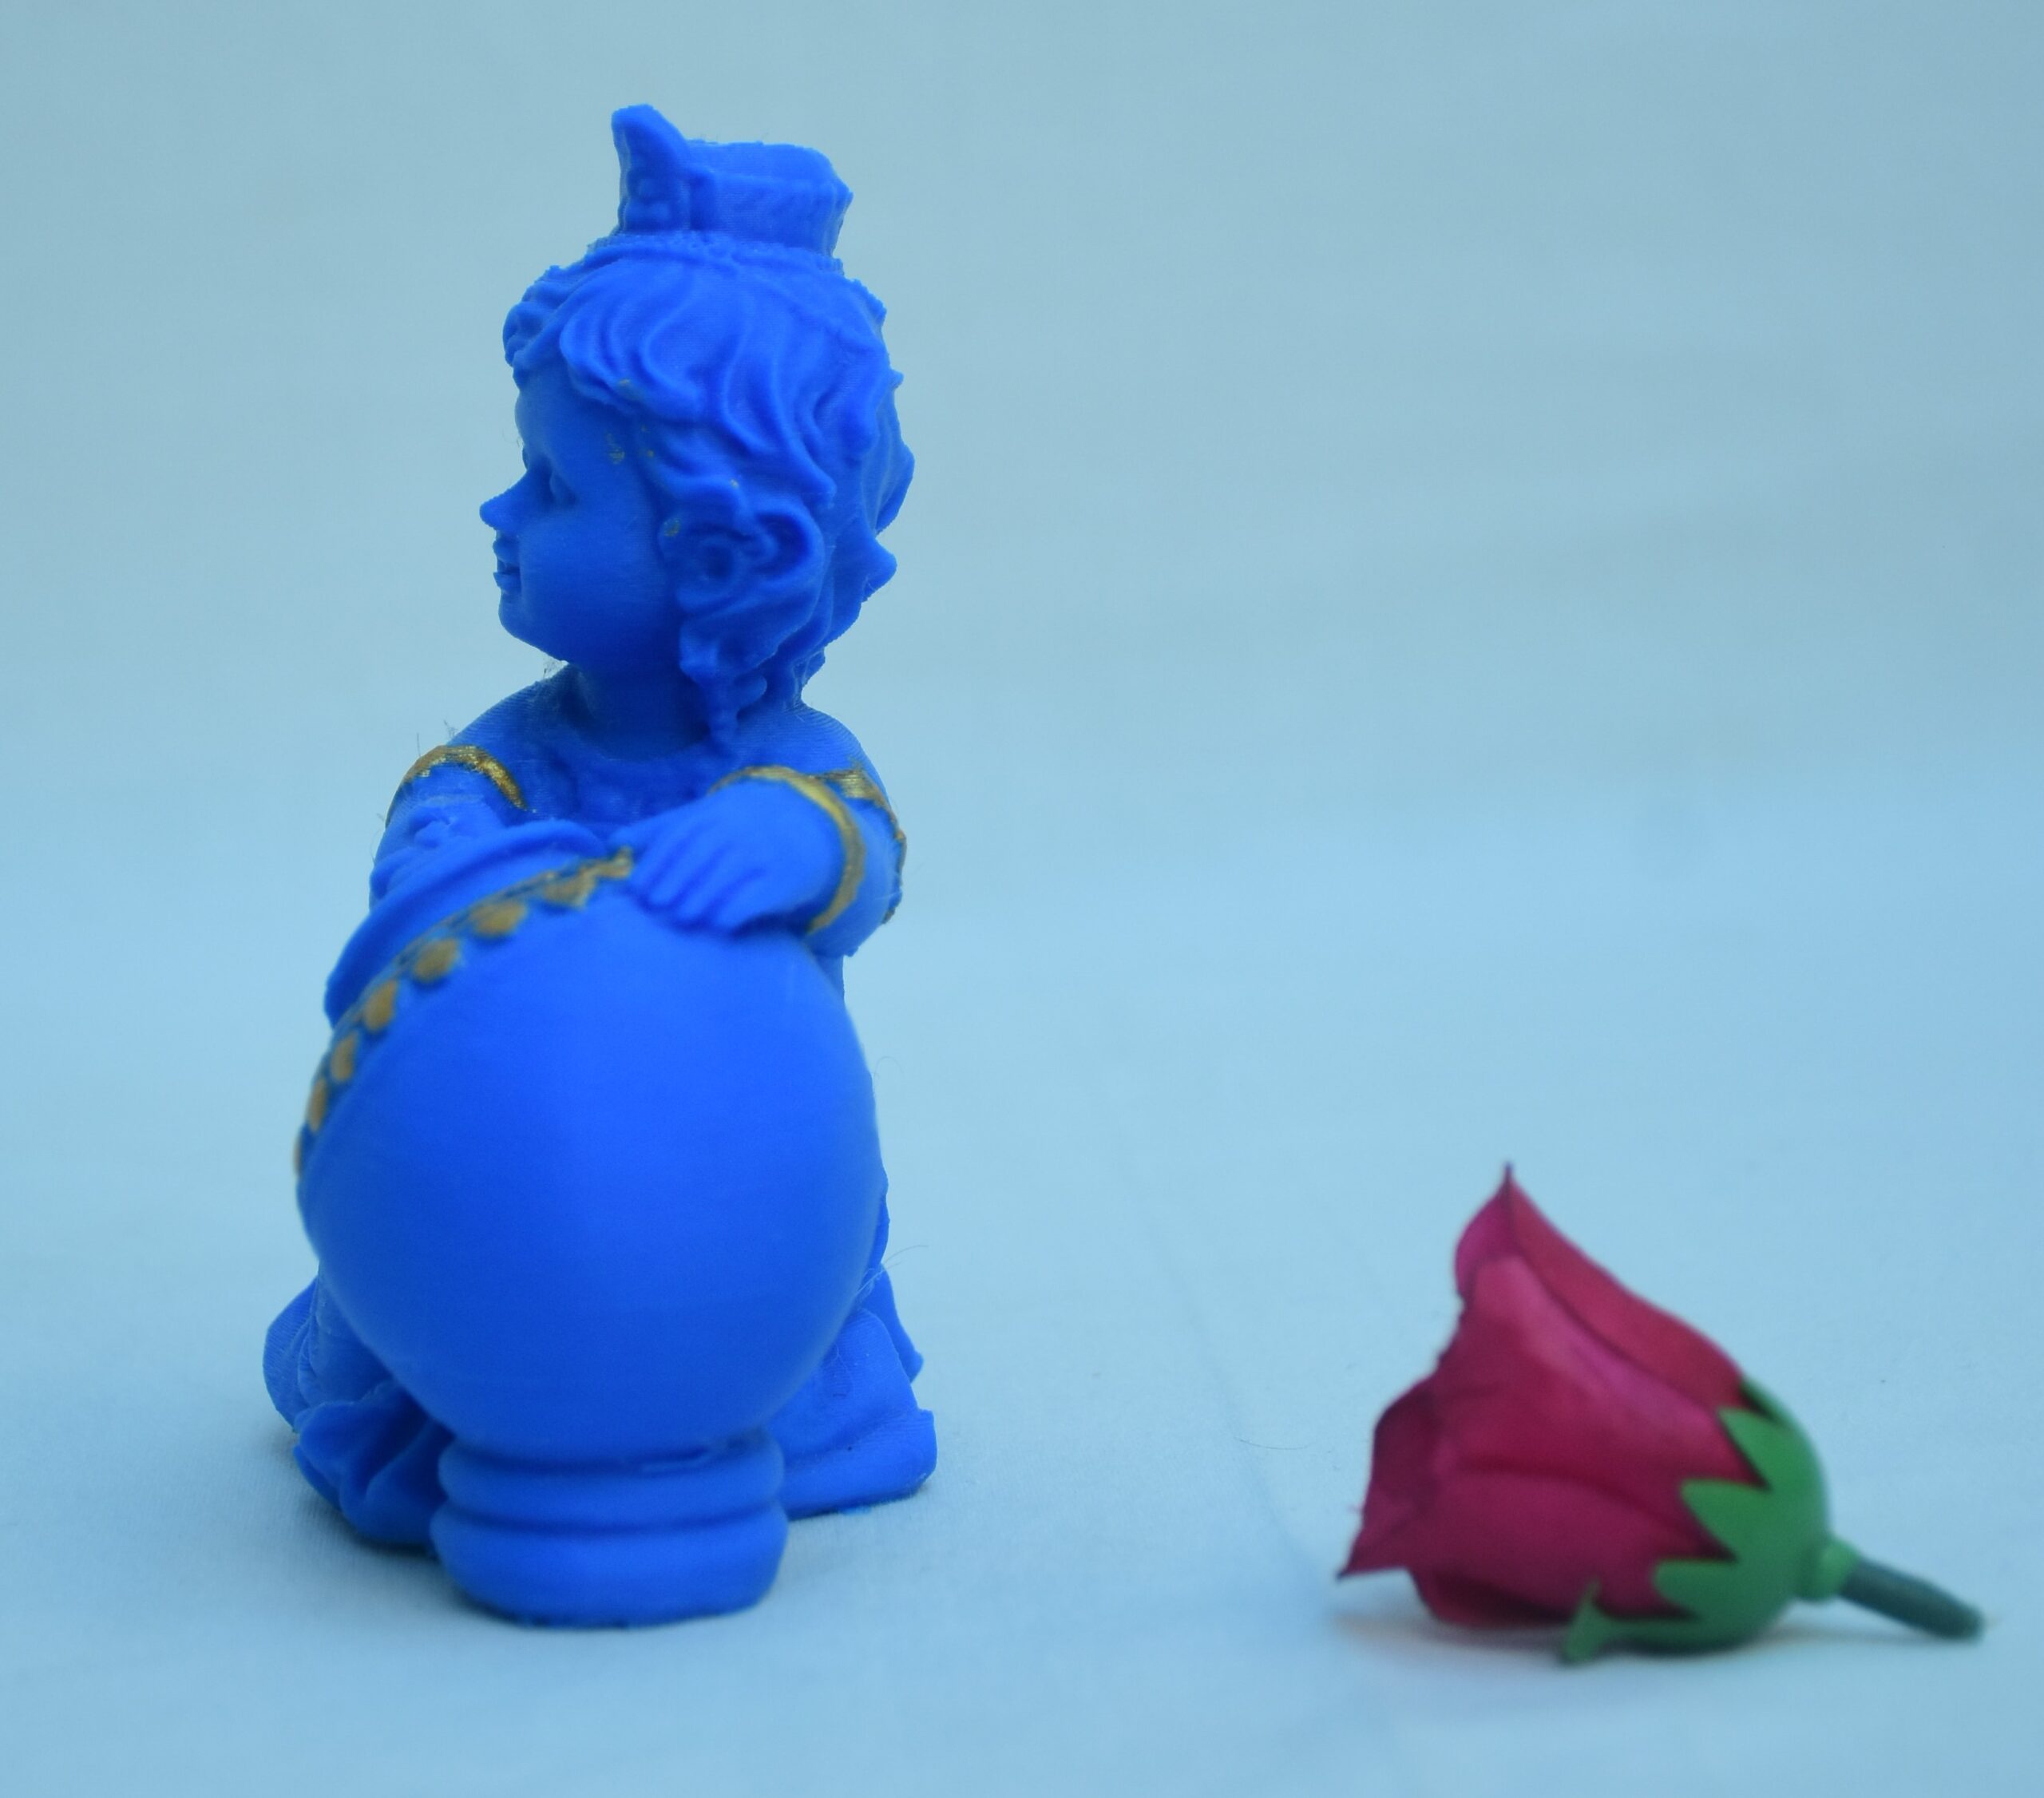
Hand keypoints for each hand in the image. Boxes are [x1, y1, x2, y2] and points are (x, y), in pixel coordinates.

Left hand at [622, 779, 842, 933]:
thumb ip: (661, 831)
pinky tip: (719, 924)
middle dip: (676, 882)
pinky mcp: (784, 877)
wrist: (806, 826)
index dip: (657, 864)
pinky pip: (757, 895)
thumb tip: (613, 842)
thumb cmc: (739, 827)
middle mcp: (738, 830)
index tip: (639, 890)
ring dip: (701, 898)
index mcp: (713, 814)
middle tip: (656, 908)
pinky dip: (736, 910)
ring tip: (683, 918)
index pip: (679, 837)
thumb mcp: (704, 819)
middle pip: (701, 855)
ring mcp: (763, 852)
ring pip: (727, 875)